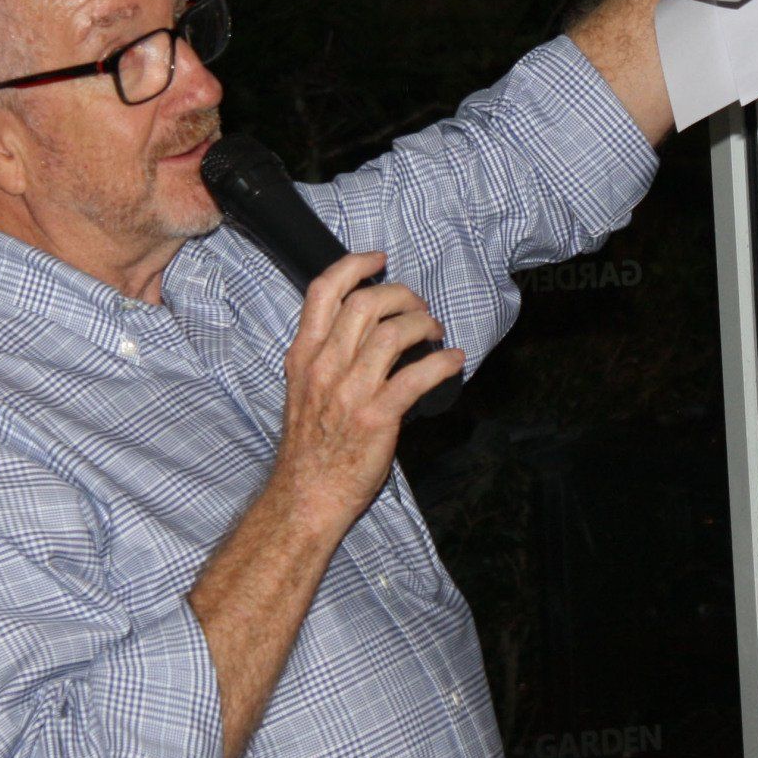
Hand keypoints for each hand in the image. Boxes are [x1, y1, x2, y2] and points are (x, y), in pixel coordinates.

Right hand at [268, 252, 465, 528]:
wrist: (306, 497)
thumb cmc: (309, 447)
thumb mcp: (303, 391)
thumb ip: (327, 358)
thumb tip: (368, 333)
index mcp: (304, 356)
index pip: (323, 292)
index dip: (355, 266)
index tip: (380, 260)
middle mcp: (324, 366)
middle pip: (367, 303)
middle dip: (402, 296)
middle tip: (419, 308)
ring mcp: (350, 391)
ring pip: (394, 333)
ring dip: (424, 325)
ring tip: (436, 332)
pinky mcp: (376, 417)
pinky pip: (417, 377)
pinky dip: (442, 363)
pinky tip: (453, 360)